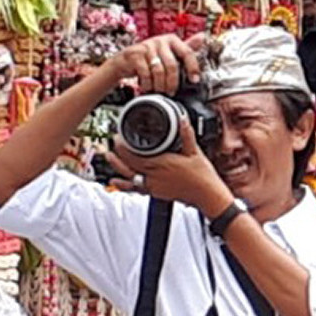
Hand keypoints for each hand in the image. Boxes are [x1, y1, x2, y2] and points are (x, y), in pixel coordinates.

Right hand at [105, 34, 203, 94]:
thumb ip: (184, 48)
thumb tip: (202, 37)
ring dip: (159, 85)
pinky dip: (147, 84)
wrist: (124, 61)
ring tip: (158, 90)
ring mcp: (147, 47)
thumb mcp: (168, 52)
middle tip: (171, 91)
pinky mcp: (135, 55)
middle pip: (172, 65)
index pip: (187, 52)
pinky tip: (147, 87)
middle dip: (172, 82)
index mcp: (171, 40)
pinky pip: (146, 74)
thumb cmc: (148, 58)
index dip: (192, 67)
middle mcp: (160, 41)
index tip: (194, 80)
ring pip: (159, 71)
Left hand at [107, 118, 232, 215]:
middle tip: (112, 143)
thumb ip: (186, 134)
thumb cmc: (202, 177)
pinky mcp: (155, 193)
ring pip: (129, 177)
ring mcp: (153, 186)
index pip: (135, 154)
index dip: (123, 146)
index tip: (118, 137)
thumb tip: (182, 119)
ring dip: (117, 167)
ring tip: (108, 157)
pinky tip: (116, 181)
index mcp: (162, 163)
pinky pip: (136, 188)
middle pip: (129, 164)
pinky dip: (124, 185)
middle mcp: (154, 176)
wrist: (206, 196)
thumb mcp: (194, 151)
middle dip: (118, 153)